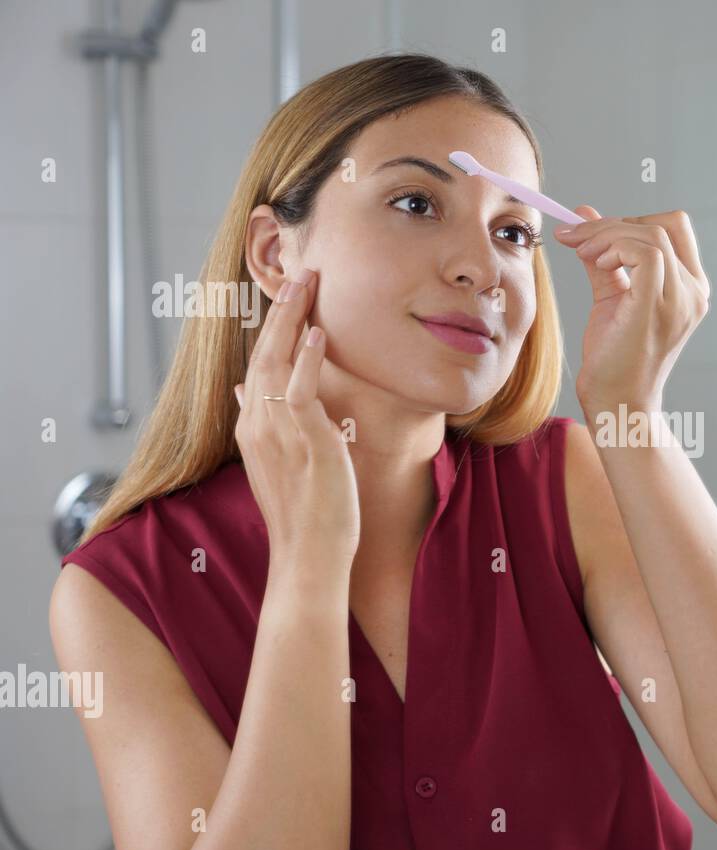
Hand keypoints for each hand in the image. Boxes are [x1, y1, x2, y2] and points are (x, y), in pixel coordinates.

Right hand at [233, 269, 360, 562]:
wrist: (309, 554)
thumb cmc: (306, 513)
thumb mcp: (279, 462)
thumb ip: (262, 423)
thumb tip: (244, 387)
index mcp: (252, 427)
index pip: (259, 364)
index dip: (274, 328)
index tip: (288, 297)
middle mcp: (256, 423)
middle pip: (263, 352)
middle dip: (281, 310)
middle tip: (300, 273)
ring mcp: (275, 429)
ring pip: (276, 359)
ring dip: (293, 317)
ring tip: (308, 282)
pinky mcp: (301, 438)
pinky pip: (299, 387)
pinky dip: (306, 356)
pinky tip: (317, 330)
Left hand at [551, 206, 709, 412]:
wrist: (616, 403)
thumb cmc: (614, 359)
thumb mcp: (611, 297)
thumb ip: (603, 257)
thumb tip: (584, 215)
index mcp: (689, 288)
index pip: (674, 228)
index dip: (632, 221)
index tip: (593, 234)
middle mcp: (693, 292)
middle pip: (664, 224)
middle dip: (614, 224)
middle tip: (576, 238)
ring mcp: (680, 299)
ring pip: (650, 234)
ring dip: (606, 234)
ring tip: (580, 251)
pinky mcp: (657, 306)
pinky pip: (645, 252)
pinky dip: (614, 247)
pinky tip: (595, 262)